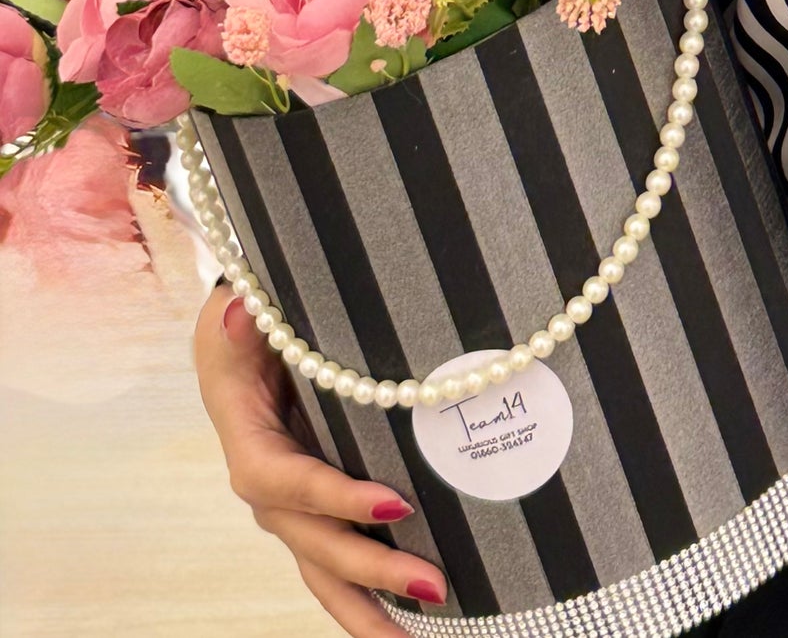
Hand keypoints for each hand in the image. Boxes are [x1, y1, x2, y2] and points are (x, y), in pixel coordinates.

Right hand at [194, 284, 447, 632]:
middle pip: (311, 542)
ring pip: (324, 569)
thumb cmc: (256, 313)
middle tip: (434, 585)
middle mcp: (269, 484)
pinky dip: (370, 592)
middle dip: (369, 570)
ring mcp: (294, 504)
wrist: (256, 330)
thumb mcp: (243, 300)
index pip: (283, 482)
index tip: (393, 505)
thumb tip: (236, 310)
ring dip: (369, 606)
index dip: (332, 498)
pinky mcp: (319, 506)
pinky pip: (338, 557)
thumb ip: (240, 314)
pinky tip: (413, 620)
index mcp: (248, 437)